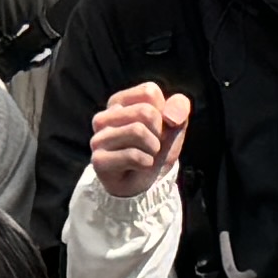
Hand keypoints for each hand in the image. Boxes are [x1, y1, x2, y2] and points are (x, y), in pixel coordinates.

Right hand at [82, 81, 191, 200]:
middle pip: (145, 112)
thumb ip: (179, 108)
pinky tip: (139, 167)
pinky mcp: (98, 160)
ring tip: (146, 156)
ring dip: (153, 149)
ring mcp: (98, 139)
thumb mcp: (174, 125)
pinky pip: (133, 155)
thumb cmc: (156, 149)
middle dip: (158, 133)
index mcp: (119, 102)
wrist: (145, 185)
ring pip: (138, 131)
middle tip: (152, 146)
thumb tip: (171, 116)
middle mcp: (103, 117)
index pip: (149, 92)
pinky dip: (146, 163)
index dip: (162, 112)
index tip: (156, 128)